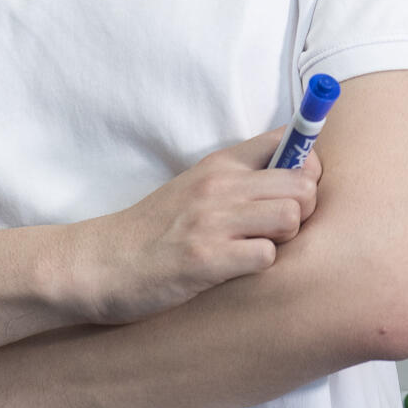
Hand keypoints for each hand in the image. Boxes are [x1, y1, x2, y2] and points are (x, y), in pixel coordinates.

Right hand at [63, 127, 321, 324]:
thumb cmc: (154, 231)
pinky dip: (260, 265)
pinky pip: (266, 255)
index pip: (288, 140)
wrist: (99, 263)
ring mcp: (212, 221)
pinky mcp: (206, 258)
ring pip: (291, 215)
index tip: (299, 187)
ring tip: (259, 246)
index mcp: (220, 164)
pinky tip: (237, 268)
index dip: (308, 165)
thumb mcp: (195, 188)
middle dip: (305, 208)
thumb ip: (240, 179)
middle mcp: (219, 185)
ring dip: (285, 237)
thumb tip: (298, 177)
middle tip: (281, 227)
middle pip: (303, 182)